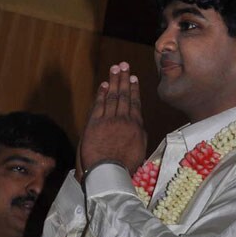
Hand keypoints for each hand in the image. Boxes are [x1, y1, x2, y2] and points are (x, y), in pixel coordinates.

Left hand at [80, 63, 146, 177]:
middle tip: (123, 64)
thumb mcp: (139, 151)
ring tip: (115, 68)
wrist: (110, 172)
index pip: (135, 103)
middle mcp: (124, 120)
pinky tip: (103, 85)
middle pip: (124, 95)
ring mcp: (109, 120)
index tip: (133, 78)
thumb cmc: (125, 166)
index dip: (133, 89)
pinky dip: (102, 93)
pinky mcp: (96, 123)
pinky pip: (99, 104)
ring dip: (113, 81)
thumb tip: (138, 129)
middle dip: (123, 79)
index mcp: (136, 127)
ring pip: (113, 96)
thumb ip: (138, 137)